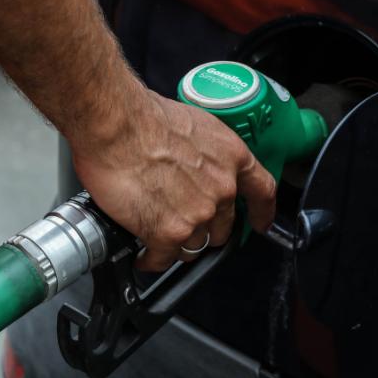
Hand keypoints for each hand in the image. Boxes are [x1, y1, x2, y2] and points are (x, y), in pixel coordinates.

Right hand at [71, 90, 276, 271]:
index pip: (261, 192)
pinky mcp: (168, 233)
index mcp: (231, 157)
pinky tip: (143, 255)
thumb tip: (188, 163)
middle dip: (202, 229)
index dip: (261, 212)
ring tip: (155, 235)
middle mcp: (221, 189)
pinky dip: (152, 260)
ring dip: (175, 244)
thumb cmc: (142, 116)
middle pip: (221, 228)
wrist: (116, 125)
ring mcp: (198, 214)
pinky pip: (163, 259)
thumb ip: (200, 153)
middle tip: (179, 223)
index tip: (259, 223)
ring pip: (192, 246)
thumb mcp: (190, 124)